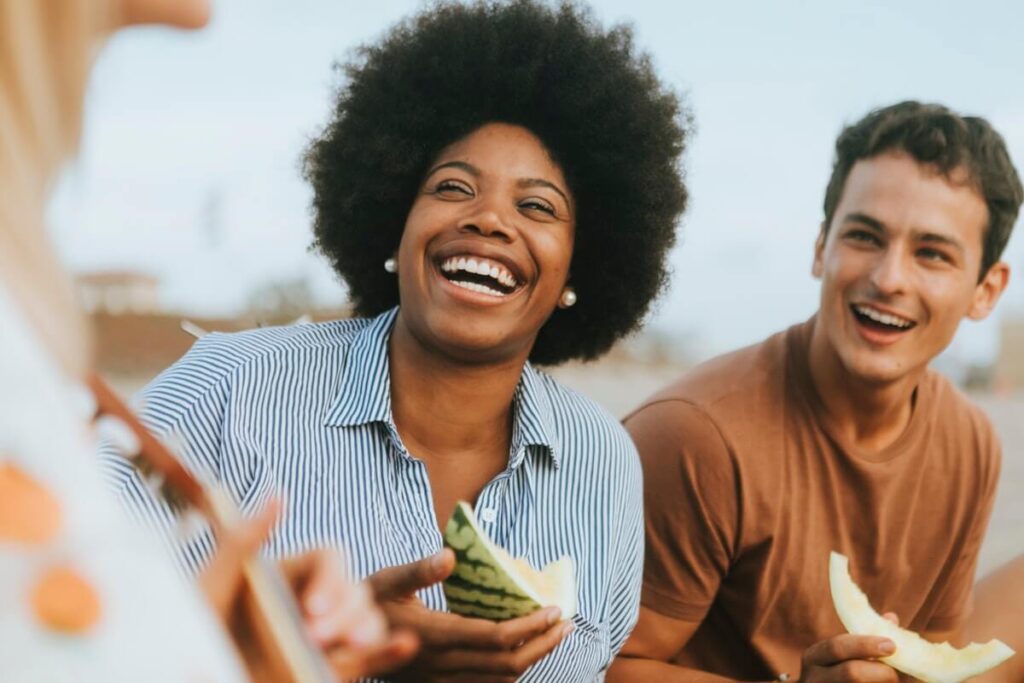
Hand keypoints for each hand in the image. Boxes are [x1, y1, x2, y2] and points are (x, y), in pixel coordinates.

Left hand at [200, 499, 416, 680]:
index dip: (331, 578)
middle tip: (315, 637)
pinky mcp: (331, 670)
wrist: (191, 671)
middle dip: (346, 610)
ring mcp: (324, 637)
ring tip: (351, 649)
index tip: (312, 608)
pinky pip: (371, 658)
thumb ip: (241, 543)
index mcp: (288, 573)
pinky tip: (404, 644)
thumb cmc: (192, 632)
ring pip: (367, 620)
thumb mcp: (210, 587)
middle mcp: (311, 602)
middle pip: (355, 588)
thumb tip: (277, 495)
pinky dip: (390, 651)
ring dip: (369, 628)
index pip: (330, 558)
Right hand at [367, 549, 573, 681]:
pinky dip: (511, 671)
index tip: (553, 609)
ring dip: (532, 659)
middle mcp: (440, 664)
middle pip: (505, 665)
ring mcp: (440, 680)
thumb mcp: (386, 579)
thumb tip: (450, 555)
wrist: (338, 640)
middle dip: (541, 644)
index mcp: (432, 635)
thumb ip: (419, 569)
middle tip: (565, 623)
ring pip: (498, 680)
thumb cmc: (364, 602)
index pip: (493, 637)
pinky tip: (523, 652)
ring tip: (554, 635)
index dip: (528, 627)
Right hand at [798, 614, 900, 682]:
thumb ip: (866, 640)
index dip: (865, 645)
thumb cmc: (837, 673)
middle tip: (898, 673)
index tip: (891, 645)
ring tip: (897, 681)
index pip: (838, 646)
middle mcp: (813, 678)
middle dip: (880, 672)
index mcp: (815, 657)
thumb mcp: (843, 654)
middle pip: (850, 672)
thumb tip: (891, 619)